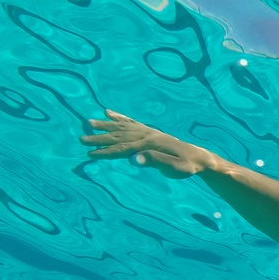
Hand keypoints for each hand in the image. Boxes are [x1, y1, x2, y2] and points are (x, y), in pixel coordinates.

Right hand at [80, 110, 210, 178]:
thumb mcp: (173, 168)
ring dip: (105, 124)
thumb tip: (133, 159)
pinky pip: (131, 122)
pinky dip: (119, 117)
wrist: (197, 157)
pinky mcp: (150, 131)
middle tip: (81, 139)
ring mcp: (148, 131)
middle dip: (99, 138)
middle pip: (118, 136)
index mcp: (149, 145)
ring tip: (88, 122)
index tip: (90, 154)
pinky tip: (108, 112)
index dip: (105, 152)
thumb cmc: (186, 166)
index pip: (123, 149)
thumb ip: (154, 161)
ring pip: (122, 127)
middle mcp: (147, 134)